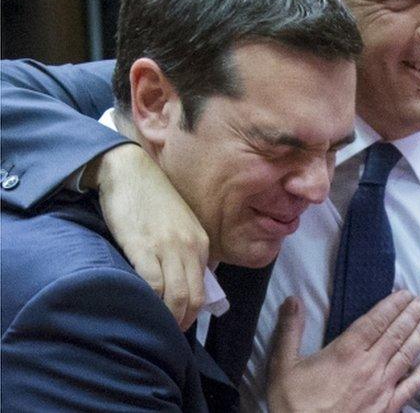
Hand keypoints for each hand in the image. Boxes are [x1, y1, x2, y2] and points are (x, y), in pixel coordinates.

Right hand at [84, 143, 208, 329]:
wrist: (130, 170)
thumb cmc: (151, 198)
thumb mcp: (179, 225)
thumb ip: (185, 250)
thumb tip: (181, 282)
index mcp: (201, 243)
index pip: (203, 287)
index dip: (191, 311)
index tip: (179, 322)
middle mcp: (190, 247)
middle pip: (193, 297)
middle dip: (183, 321)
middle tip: (168, 334)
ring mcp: (168, 248)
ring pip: (177, 297)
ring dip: (168, 319)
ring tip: (155, 328)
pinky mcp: (143, 247)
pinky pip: (153, 285)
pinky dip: (150, 303)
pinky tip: (141, 310)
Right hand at [267, 291, 419, 412]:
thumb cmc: (293, 406)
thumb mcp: (283, 366)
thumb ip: (289, 331)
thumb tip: (292, 300)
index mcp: (346, 352)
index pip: (375, 321)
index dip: (392, 305)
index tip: (405, 293)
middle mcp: (369, 367)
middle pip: (396, 334)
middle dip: (412, 315)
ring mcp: (381, 389)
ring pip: (406, 356)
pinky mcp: (387, 409)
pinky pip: (410, 389)